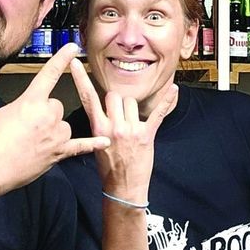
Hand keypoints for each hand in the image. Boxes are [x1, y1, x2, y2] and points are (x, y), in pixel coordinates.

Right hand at [0, 43, 110, 191]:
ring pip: (64, 125)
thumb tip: (35, 111)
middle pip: (57, 106)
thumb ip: (26, 106)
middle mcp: (48, 115)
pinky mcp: (59, 152)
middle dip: (46, 114)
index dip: (62, 59)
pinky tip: (105, 142)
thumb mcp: (5, 111)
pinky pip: (80, 146)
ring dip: (54, 132)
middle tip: (27, 127)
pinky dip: (92, 144)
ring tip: (33, 143)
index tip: (73, 48)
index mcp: (31, 101)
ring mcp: (56, 134)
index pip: (50, 74)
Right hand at [71, 59, 177, 201]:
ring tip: (133, 124)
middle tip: (120, 116)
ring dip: (133, 108)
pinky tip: (174, 89)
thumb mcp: (96, 143)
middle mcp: (113, 126)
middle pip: (115, 96)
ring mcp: (130, 130)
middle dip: (118, 102)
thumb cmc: (109, 167)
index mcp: (98, 127)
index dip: (80, 78)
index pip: (87, 97)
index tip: (74, 61)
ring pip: (132, 101)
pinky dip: (167, 100)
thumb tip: (102, 106)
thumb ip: (100, 123)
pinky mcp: (147, 134)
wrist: (122, 188)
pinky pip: (158, 112)